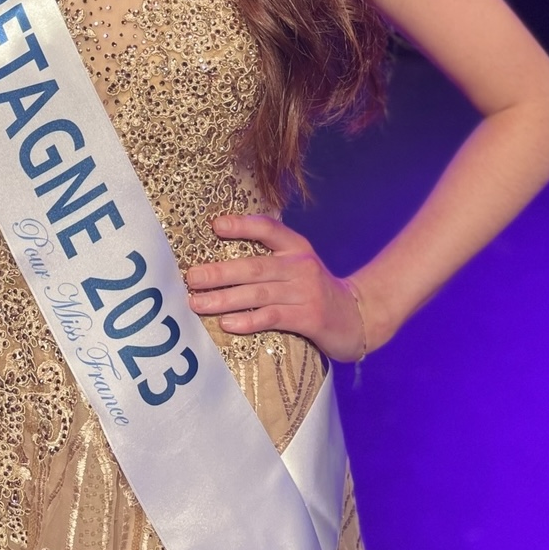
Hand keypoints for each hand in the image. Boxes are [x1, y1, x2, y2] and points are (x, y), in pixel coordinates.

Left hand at [184, 214, 367, 361]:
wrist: (358, 317)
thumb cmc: (316, 291)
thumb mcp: (299, 266)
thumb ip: (270, 259)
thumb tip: (222, 261)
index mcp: (296, 247)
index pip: (268, 229)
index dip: (242, 225)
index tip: (215, 226)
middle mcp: (301, 266)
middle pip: (254, 266)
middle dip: (219, 272)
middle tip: (191, 278)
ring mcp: (306, 292)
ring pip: (258, 293)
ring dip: (224, 299)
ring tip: (198, 303)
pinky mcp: (309, 318)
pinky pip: (273, 317)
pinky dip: (249, 320)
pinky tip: (228, 323)